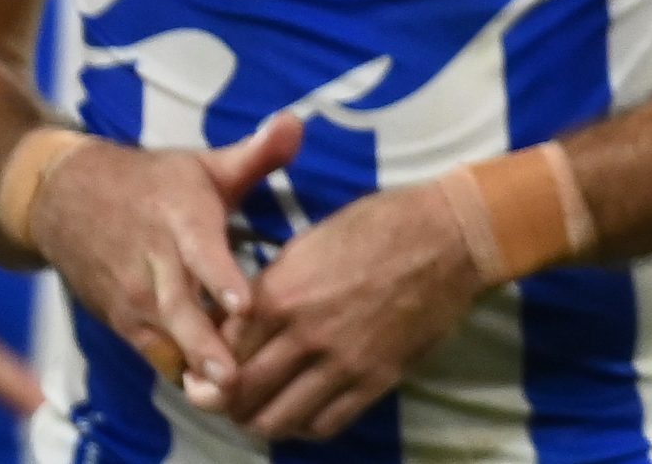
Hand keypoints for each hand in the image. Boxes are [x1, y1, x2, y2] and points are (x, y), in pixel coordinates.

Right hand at [28, 112, 302, 403]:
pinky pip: (151, 351)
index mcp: (179, 217)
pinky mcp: (121, 320)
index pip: (201, 251)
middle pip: (179, 308)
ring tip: (225, 394)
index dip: (220, 279)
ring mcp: (132, 296)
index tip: (244, 303)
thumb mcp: (204, 164)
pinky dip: (175, 368)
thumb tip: (296, 123)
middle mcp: (152, 262)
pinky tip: (206, 390)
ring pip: (164, 336)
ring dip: (192, 364)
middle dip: (205, 344)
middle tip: (233, 377)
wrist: (65, 200)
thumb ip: (255, 153)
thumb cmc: (155, 183)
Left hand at [221, 179, 484, 439]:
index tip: (202, 374)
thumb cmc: (377, 225)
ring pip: (277, 419)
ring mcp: (342, 362)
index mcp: (281, 292)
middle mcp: (304, 333)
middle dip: (223, 403)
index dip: (203, 368)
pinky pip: (325, 424)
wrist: (449, 235)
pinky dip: (304, 426)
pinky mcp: (376, 380)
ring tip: (262, 411)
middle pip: (240, 394)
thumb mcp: (309, 243)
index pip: (221, 350)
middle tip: (226, 399)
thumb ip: (270, 287)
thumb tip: (236, 322)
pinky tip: (302, 413)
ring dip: (261, 420)